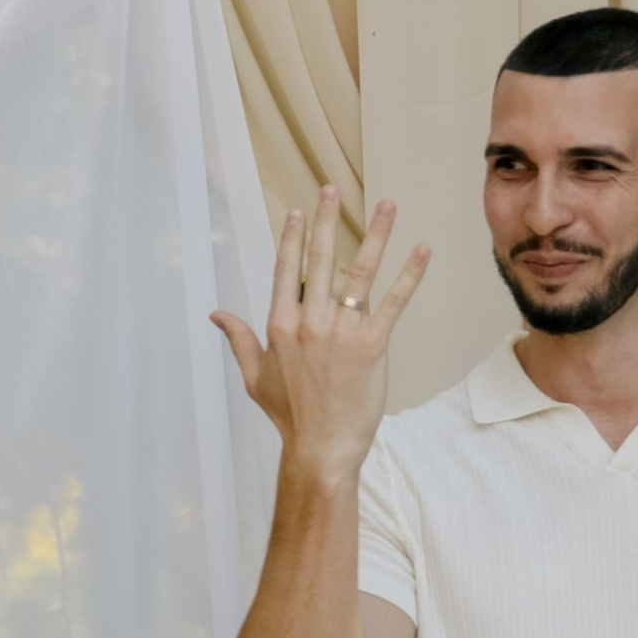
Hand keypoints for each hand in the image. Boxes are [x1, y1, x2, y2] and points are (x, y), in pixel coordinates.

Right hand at [209, 187, 430, 483]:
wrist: (320, 448)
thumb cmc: (288, 416)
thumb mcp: (254, 376)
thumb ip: (237, 339)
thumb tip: (215, 314)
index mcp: (280, 325)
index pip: (286, 270)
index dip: (292, 238)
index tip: (297, 211)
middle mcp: (309, 322)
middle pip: (319, 260)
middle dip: (325, 220)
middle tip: (329, 189)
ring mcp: (341, 331)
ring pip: (359, 273)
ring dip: (375, 234)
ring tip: (387, 204)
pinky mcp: (372, 345)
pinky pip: (392, 302)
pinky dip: (409, 275)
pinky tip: (421, 251)